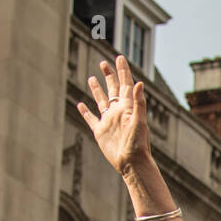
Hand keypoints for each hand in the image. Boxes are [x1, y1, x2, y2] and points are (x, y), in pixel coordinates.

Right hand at [78, 55, 151, 177]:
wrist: (131, 163)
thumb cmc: (138, 144)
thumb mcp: (139, 121)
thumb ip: (139, 102)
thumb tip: (140, 83)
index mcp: (128, 107)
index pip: (126, 85)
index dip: (123, 71)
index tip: (119, 57)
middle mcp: (118, 112)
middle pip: (113, 89)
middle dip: (109, 76)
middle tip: (104, 62)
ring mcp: (108, 121)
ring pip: (102, 101)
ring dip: (97, 90)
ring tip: (93, 78)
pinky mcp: (100, 131)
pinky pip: (91, 118)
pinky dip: (85, 111)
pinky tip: (80, 104)